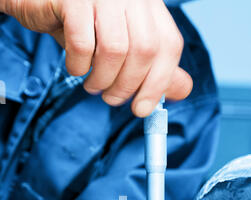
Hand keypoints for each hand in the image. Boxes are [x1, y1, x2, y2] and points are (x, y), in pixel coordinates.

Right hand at [3, 0, 192, 115]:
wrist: (39, 0)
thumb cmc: (83, 25)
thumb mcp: (124, 45)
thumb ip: (154, 65)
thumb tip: (182, 90)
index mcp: (148, 6)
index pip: (169, 45)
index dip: (159, 83)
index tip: (142, 109)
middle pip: (145, 50)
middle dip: (128, 86)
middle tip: (112, 98)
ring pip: (115, 50)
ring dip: (102, 80)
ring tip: (93, 85)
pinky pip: (82, 45)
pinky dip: (78, 66)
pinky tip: (75, 66)